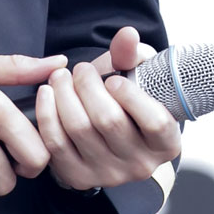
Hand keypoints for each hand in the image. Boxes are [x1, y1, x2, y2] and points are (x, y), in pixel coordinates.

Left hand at [36, 27, 182, 193]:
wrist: (110, 127)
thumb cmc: (129, 97)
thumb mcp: (139, 73)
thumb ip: (133, 54)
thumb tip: (127, 35)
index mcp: (166, 143)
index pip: (155, 122)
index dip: (131, 96)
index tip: (113, 79)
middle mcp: (141, 165)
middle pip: (109, 121)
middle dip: (88, 86)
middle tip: (80, 69)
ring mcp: (109, 175)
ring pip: (80, 129)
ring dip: (64, 95)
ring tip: (61, 77)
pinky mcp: (79, 177)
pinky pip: (56, 145)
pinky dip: (47, 115)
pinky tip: (46, 94)